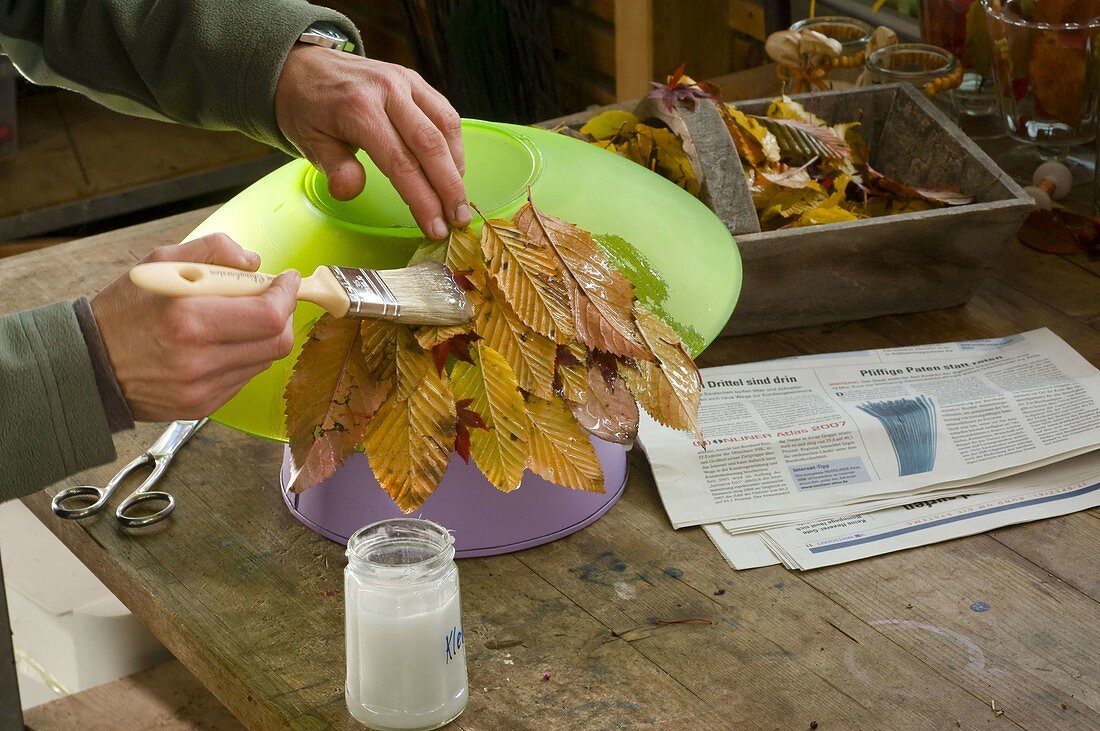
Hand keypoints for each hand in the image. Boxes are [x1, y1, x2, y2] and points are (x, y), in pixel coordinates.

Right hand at [92, 234, 300, 420]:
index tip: (286, 280)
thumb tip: (254, 263)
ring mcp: (202, 389)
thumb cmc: (124, 310)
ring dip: (264, 336)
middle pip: (277, 342)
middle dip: (283, 314)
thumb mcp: (160, 263)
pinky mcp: (202, 406)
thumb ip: (213, 251)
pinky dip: (245, 356)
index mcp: (189, 320)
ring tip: (240, 319)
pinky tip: (222, 343)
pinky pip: (244, 377)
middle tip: (272, 298)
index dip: (286, 295)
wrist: (89, 364)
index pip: (268, 316)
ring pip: (265, 360)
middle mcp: (199, 361)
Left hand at [274, 45, 470, 238]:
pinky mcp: (415, 80)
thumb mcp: (308, 142)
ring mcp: (405, 81)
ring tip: (458, 199)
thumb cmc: (306, 109)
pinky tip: (453, 168)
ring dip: (457, 167)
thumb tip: (349, 191)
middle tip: (459, 220)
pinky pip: (445, 112)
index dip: (422, 199)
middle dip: (449, 188)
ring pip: (444, 127)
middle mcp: (387, 91)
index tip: (435, 228)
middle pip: (430, 146)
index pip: (400, 163)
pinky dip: (454, 143)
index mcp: (358, 110)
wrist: (301, 65)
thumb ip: (334, 167)